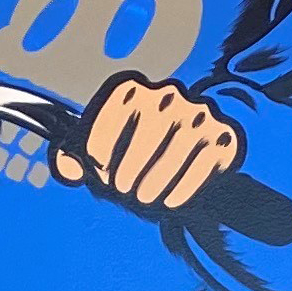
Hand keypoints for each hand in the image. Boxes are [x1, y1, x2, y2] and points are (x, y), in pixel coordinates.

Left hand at [56, 75, 245, 212]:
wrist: (186, 152)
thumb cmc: (131, 155)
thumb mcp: (100, 152)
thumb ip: (73, 158)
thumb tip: (67, 170)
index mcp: (133, 89)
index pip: (116, 110)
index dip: (103, 142)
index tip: (100, 170)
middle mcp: (169, 94)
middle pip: (149, 130)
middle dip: (131, 164)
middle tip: (123, 190)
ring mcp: (200, 115)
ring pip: (178, 145)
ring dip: (157, 177)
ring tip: (145, 197)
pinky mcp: (224, 138)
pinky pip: (205, 162)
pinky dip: (185, 185)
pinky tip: (171, 200)